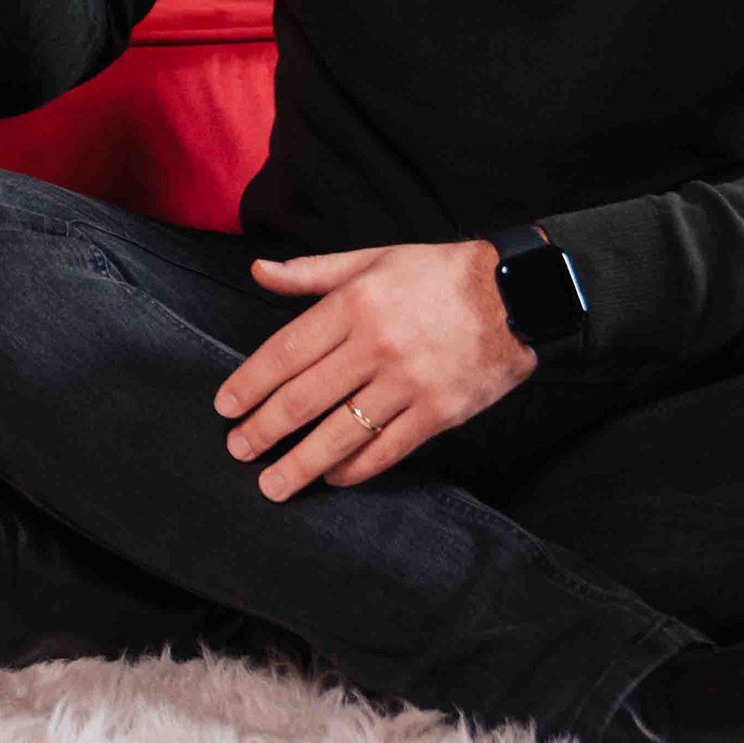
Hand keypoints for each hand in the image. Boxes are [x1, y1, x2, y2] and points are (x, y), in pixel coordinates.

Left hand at [213, 241, 535, 501]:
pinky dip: (356, 469)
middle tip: (237, 450)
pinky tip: (333, 477)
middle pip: (305, 398)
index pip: (285, 352)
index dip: (250, 384)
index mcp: (354, 305)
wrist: (518, 296)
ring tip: (273, 483)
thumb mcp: (373, 259)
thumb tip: (258, 271)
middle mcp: (376, 346)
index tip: (224, 407)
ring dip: (301, 463)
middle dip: (264, 430)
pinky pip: (387, 449)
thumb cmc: (439, 275)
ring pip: (341, 433)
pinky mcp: (439, 413)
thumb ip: (312, 273)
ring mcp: (409, 383)